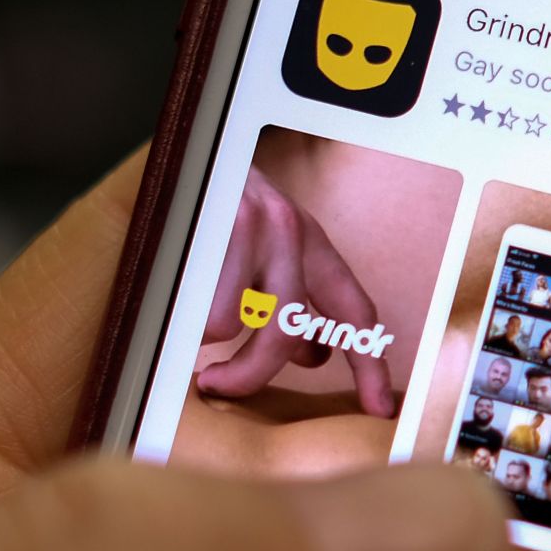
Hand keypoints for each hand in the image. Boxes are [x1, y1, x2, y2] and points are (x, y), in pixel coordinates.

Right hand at [195, 167, 395, 417]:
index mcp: (311, 242)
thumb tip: (311, 356)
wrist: (184, 142)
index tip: (378, 408)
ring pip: (231, 327)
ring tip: (184, 306)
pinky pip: (197, 305)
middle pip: (285, 336)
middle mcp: (292, 232)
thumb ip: (292, 297)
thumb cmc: (218, 204)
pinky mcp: (218, 224)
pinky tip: (173, 282)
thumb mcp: (267, 245)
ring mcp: (256, 227)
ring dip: (202, 330)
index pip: (354, 312)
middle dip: (249, 374)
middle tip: (219, 385)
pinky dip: (179, 310)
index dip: (369, 365)